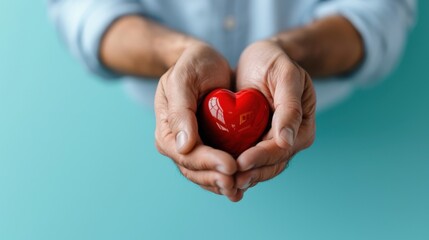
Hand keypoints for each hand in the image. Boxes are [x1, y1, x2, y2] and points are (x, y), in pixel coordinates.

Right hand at [154, 43, 242, 201]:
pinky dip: (226, 177)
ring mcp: (192, 147)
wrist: (202, 61)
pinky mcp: (207, 145)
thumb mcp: (183, 80)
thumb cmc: (192, 65)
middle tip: (238, 183)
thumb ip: (180, 110)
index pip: (186, 155)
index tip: (230, 165)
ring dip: (221, 184)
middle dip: (216, 178)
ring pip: (204, 174)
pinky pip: (214, 167)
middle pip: (194, 170)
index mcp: (167, 130)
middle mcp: (177, 144)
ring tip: (241, 189)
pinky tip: (242, 184)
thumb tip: (183, 146)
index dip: (208, 162)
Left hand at [234, 40, 315, 190]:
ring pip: (259, 167)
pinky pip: (247, 157)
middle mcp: (289, 140)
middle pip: (271, 165)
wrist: (262, 58)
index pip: (281, 150)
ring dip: (242, 176)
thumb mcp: (287, 77)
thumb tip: (287, 140)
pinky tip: (220, 171)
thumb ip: (289, 107)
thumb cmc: (276, 62)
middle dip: (250, 174)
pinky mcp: (256, 140)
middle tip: (229, 181)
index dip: (261, 158)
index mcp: (302, 128)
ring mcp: (272, 142)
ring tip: (223, 182)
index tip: (241, 162)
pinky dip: (236, 166)